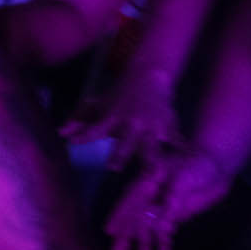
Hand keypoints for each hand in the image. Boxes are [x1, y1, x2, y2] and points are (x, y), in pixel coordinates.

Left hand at [64, 68, 180, 170]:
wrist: (148, 77)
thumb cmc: (118, 97)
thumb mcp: (99, 105)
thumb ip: (81, 120)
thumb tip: (62, 133)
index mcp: (112, 118)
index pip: (94, 128)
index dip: (83, 134)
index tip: (72, 142)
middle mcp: (130, 123)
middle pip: (124, 140)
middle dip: (119, 153)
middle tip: (113, 167)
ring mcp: (150, 125)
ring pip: (151, 144)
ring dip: (151, 157)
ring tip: (154, 172)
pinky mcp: (168, 126)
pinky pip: (176, 140)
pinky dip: (182, 149)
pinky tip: (189, 160)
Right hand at [105, 147, 233, 249]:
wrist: (217, 166)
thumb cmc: (200, 163)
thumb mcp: (186, 176)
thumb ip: (174, 198)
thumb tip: (164, 222)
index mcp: (148, 179)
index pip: (130, 198)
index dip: (119, 214)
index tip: (109, 231)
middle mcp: (150, 193)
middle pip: (135, 216)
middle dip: (127, 235)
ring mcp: (161, 205)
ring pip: (148, 227)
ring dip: (145, 244)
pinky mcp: (174, 215)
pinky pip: (166, 233)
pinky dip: (164, 245)